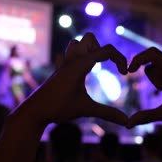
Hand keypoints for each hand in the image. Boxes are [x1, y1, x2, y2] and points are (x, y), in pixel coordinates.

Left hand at [13, 33, 127, 125]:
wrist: (34, 111)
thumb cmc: (58, 108)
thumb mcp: (86, 110)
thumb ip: (107, 114)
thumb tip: (127, 122)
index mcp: (80, 64)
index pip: (106, 50)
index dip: (120, 59)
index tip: (124, 74)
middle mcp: (71, 60)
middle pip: (90, 39)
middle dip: (102, 49)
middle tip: (106, 66)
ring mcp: (63, 64)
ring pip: (76, 43)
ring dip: (88, 50)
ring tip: (94, 67)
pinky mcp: (57, 71)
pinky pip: (65, 56)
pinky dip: (75, 58)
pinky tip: (77, 72)